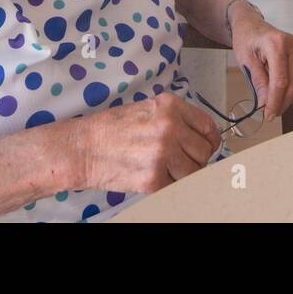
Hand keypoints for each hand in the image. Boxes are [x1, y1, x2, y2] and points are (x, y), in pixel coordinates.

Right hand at [79, 90, 221, 192]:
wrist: (83, 148)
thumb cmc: (111, 128)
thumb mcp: (147, 109)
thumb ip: (175, 119)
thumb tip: (199, 137)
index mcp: (170, 107)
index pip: (208, 127)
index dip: (210, 141)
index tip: (207, 147)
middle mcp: (170, 127)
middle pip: (204, 151)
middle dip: (196, 159)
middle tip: (181, 161)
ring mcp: (162, 153)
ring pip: (194, 172)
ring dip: (184, 174)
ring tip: (167, 170)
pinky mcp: (153, 178)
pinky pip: (176, 186)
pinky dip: (169, 186)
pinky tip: (155, 177)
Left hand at [229, 7, 292, 122]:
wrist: (251, 25)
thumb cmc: (246, 39)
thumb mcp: (246, 60)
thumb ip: (258, 82)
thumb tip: (265, 105)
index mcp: (277, 43)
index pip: (280, 81)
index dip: (275, 101)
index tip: (267, 115)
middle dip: (281, 104)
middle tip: (269, 115)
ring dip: (287, 100)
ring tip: (272, 106)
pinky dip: (290, 92)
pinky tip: (278, 96)